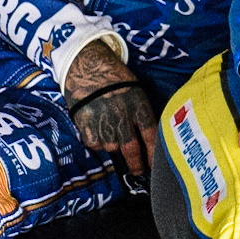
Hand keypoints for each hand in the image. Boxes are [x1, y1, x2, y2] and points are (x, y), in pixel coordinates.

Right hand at [64, 40, 156, 175]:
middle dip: (136, 165)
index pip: (151, 137)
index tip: (154, 166)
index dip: (153, 155)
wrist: (87, 66)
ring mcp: (102, 122)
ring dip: (114, 146)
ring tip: (113, 136)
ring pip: (112, 148)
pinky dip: (97, 141)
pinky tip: (98, 129)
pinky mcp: (85, 125)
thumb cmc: (116, 79)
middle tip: (137, 172)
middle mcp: (122, 117)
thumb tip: (148, 141)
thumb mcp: (137, 91)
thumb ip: (142, 115)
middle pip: (132, 150)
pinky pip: (94, 143)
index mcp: (138, 106)